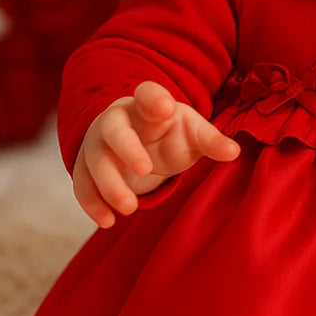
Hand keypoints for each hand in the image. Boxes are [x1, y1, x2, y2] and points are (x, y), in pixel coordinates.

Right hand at [73, 80, 240, 228]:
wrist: (141, 140)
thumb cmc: (170, 133)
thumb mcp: (192, 133)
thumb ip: (211, 141)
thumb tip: (233, 152)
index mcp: (148, 105)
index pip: (147, 94)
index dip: (154, 99)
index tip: (166, 108)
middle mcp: (117, 120)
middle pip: (113, 129)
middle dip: (127, 148)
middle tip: (145, 171)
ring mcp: (98, 142)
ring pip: (94, 160)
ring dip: (109, 184)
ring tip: (129, 208)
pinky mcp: (86, 166)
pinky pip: (82, 183)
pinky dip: (92, 202)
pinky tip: (107, 221)